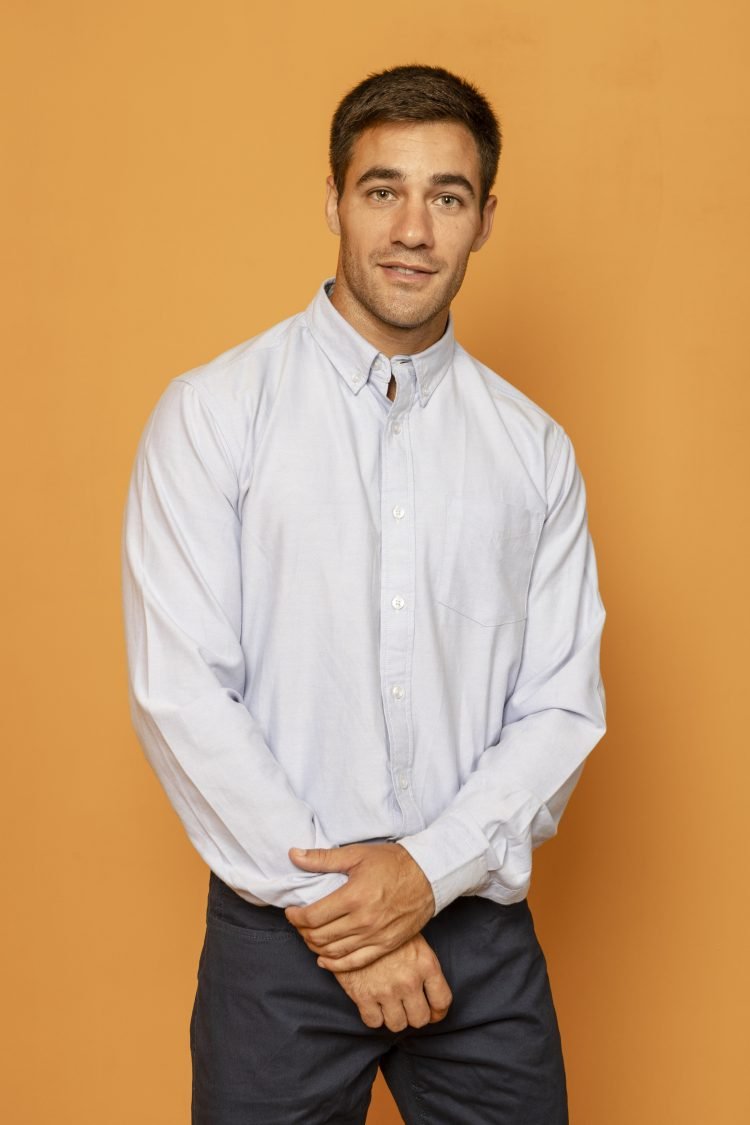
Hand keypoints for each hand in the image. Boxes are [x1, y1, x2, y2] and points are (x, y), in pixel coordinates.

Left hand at [285, 843, 434, 970]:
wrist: (429, 875)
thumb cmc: (392, 862)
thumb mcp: (356, 854)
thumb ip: (322, 858)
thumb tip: (293, 855)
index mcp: (353, 897)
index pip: (313, 917)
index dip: (296, 917)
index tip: (291, 911)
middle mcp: (363, 921)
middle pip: (320, 937)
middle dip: (302, 931)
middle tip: (298, 922)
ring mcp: (375, 936)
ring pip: (334, 952)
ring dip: (315, 946)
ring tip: (309, 935)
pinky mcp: (386, 945)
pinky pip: (355, 963)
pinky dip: (336, 965)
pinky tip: (324, 960)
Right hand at [333, 934, 451, 1031]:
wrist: (353, 921)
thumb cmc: (385, 927)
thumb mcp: (413, 938)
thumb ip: (424, 965)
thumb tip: (431, 993)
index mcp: (426, 964)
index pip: (442, 1001)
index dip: (438, 1012)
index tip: (433, 1013)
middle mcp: (409, 980)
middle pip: (420, 1019)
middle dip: (415, 1015)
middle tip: (408, 1008)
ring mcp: (386, 990)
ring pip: (397, 1024)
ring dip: (394, 1017)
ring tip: (390, 1005)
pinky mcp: (363, 995)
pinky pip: (374, 1022)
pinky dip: (374, 1017)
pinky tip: (373, 1004)